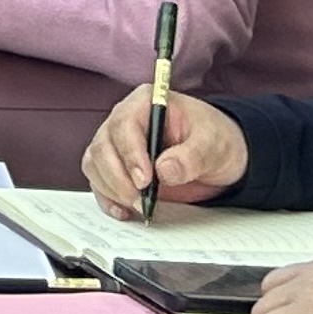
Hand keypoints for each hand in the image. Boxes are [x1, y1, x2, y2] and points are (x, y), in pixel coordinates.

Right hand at [83, 81, 245, 218]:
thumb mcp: (213, 145)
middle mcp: (124, 119)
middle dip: (118, 178)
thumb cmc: (213, 139)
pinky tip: (123, 210)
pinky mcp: (116, 165)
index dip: (130, 154)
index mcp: (145, 103)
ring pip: (95, 163)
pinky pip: (98, 179)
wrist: (217, 154)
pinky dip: (107, 197)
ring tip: (139, 206)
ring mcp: (116, 142)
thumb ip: (191, 156)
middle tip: (141, 201)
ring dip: (112, 189)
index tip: (145, 181)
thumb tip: (165, 170)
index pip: (124, 125)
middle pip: (103, 146)